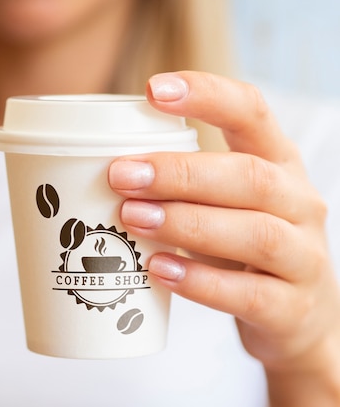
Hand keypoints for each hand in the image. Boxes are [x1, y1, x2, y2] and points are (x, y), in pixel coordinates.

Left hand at [109, 71, 339, 373]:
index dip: (207, 95)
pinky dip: (201, 282)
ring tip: (133, 218)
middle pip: (250, 176)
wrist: (299, 316)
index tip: (154, 90)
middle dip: (181, 173)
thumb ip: (185, 185)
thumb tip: (104, 166)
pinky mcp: (293, 309)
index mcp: (279, 164)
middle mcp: (299, 203)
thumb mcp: (228, 205)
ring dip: (188, 223)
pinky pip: (249, 294)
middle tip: (121, 175)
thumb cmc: (246, 249)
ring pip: (255, 233)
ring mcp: (303, 257)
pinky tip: (159, 270)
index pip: (252, 113)